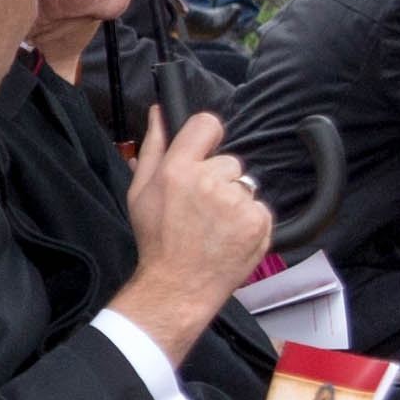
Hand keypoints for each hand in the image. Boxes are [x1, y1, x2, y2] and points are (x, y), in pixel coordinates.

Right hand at [112, 114, 267, 352]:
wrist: (178, 285)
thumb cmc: (157, 241)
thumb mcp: (140, 193)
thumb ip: (153, 148)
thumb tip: (158, 114)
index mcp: (178, 169)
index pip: (207, 124)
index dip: (207, 136)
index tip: (204, 151)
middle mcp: (210, 181)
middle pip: (228, 161)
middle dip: (218, 179)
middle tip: (200, 208)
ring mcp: (237, 202)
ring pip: (244, 186)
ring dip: (234, 201)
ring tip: (214, 225)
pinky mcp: (259, 221)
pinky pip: (259, 208)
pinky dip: (248, 221)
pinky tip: (229, 235)